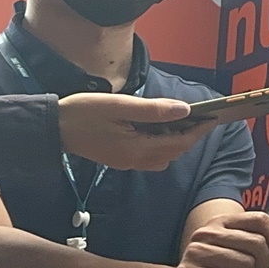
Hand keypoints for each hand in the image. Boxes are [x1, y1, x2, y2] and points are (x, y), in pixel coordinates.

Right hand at [58, 93, 214, 170]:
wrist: (54, 127)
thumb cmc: (84, 112)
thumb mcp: (120, 106)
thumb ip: (154, 110)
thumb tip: (185, 109)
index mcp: (138, 148)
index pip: (180, 142)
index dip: (199, 129)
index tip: (214, 117)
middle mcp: (136, 160)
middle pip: (175, 151)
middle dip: (192, 136)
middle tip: (204, 117)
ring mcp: (128, 162)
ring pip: (164, 156)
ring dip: (178, 141)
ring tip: (185, 121)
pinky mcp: (121, 159)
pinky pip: (151, 157)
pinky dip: (163, 145)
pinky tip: (161, 130)